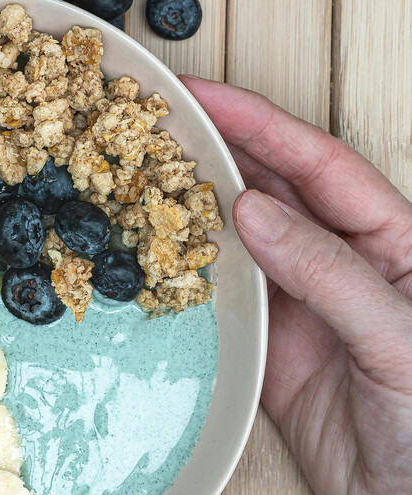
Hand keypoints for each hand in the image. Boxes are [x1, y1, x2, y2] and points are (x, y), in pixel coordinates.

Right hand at [182, 76, 411, 494]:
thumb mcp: (396, 336)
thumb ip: (327, 273)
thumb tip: (255, 212)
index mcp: (392, 244)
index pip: (319, 164)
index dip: (261, 125)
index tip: (205, 101)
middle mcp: (342, 267)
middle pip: (273, 193)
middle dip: (218, 156)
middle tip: (157, 132)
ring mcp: (302, 310)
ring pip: (239, 246)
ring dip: (195, 215)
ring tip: (145, 185)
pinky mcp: (270, 356)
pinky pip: (222, 307)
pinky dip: (187, 285)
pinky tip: (158, 266)